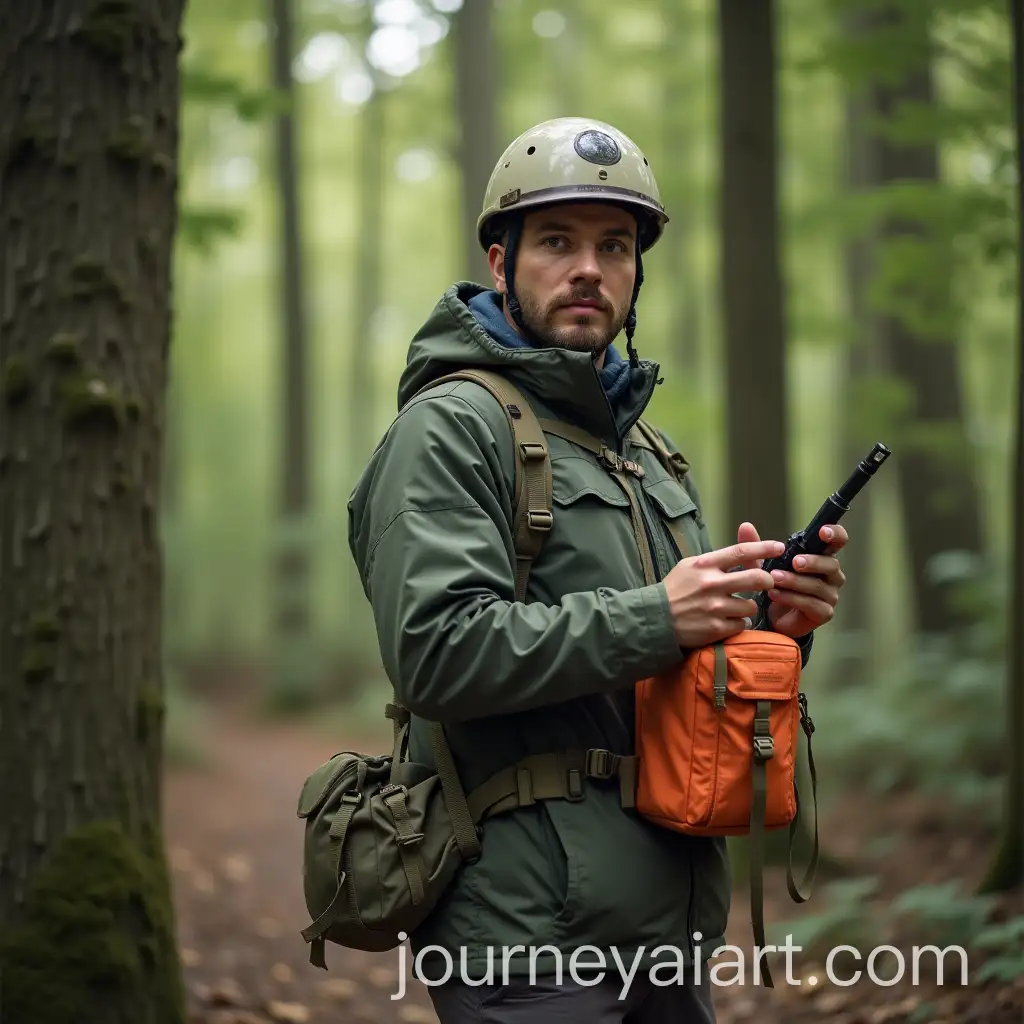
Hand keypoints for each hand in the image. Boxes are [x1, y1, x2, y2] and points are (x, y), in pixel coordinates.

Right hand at [663, 537, 782, 647]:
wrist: (654, 620)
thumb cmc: (674, 590)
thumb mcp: (689, 567)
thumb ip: (716, 561)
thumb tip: (745, 554)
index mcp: (704, 565)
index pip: (741, 552)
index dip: (764, 548)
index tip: (779, 547)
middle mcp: (711, 584)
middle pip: (757, 578)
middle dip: (767, 580)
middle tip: (766, 583)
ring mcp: (715, 607)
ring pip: (751, 605)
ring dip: (747, 607)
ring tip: (733, 608)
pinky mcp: (716, 628)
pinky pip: (742, 624)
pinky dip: (737, 623)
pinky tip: (725, 621)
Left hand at [735, 521, 847, 637]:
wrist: (773, 617)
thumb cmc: (776, 585)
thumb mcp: (763, 564)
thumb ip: (757, 546)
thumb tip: (745, 526)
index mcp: (822, 558)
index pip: (837, 542)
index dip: (835, 534)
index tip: (823, 532)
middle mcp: (832, 576)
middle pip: (831, 564)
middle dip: (813, 562)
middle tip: (795, 562)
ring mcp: (830, 595)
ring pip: (818, 585)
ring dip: (795, 581)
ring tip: (774, 578)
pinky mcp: (824, 613)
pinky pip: (811, 604)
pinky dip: (792, 598)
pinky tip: (775, 594)